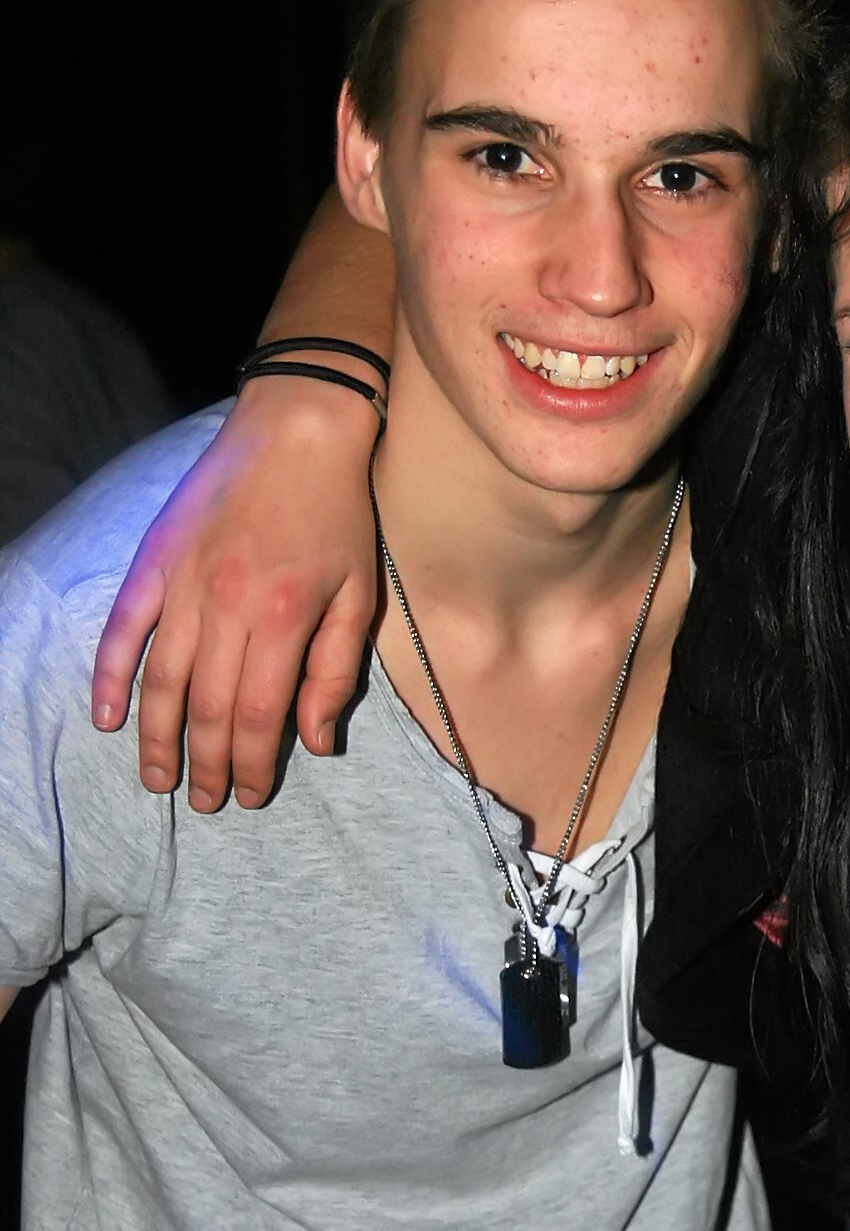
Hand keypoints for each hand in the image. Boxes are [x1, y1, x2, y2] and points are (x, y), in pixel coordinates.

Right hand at [90, 380, 380, 809]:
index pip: (257, 714)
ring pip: (161, 679)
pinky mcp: (155, 560)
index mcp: (283, 617)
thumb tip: (316, 743)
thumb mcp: (359, 596)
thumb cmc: (339, 514)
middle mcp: (226, 606)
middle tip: (203, 801)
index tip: (247, 795)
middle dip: (205, 763)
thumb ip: (335, 672)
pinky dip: (110, 675)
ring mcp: (183, 582)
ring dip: (158, 737)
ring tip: (158, 779)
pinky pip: (124, 627)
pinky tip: (108, 717)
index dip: (250, 763)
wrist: (297, 429)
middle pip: (207, 707)